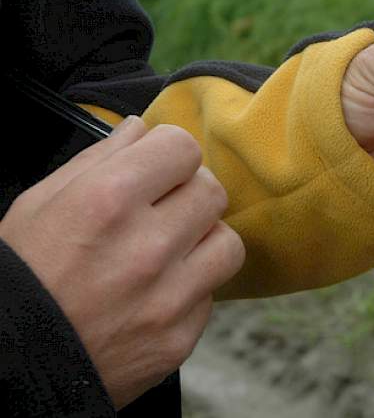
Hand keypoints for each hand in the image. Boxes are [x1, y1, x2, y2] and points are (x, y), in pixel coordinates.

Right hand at [0, 117, 244, 408]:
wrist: (10, 366)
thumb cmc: (20, 279)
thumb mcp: (38, 206)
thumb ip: (97, 161)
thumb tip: (141, 130)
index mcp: (107, 202)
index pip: (184, 148)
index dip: (170, 154)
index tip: (158, 167)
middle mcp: (146, 247)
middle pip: (212, 191)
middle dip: (188, 193)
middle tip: (161, 210)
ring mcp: (168, 297)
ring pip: (227, 242)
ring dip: (202, 240)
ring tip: (169, 250)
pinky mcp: (180, 338)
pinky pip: (211, 295)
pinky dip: (191, 289)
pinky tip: (156, 293)